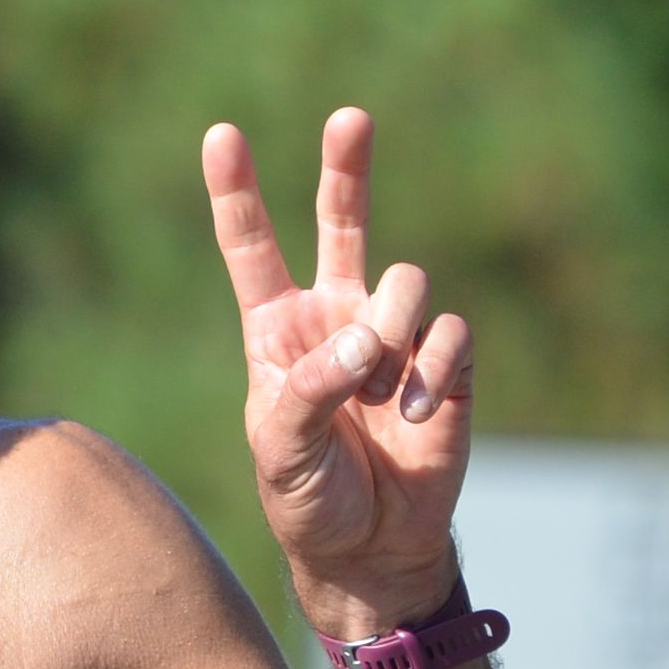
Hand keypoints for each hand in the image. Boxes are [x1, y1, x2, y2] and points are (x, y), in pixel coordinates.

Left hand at [203, 109, 473, 637]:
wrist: (372, 551)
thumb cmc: (310, 499)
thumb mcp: (282, 449)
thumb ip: (313, 387)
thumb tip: (365, 339)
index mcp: (279, 331)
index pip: (252, 250)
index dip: (237, 193)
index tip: (221, 134)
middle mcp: (337, 318)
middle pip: (341, 222)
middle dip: (346, 168)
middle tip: (350, 117)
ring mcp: (394, 338)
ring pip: (403, 280)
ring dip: (389, 334)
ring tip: (378, 395)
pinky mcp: (447, 363)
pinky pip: (448, 329)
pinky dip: (431, 370)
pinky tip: (419, 412)